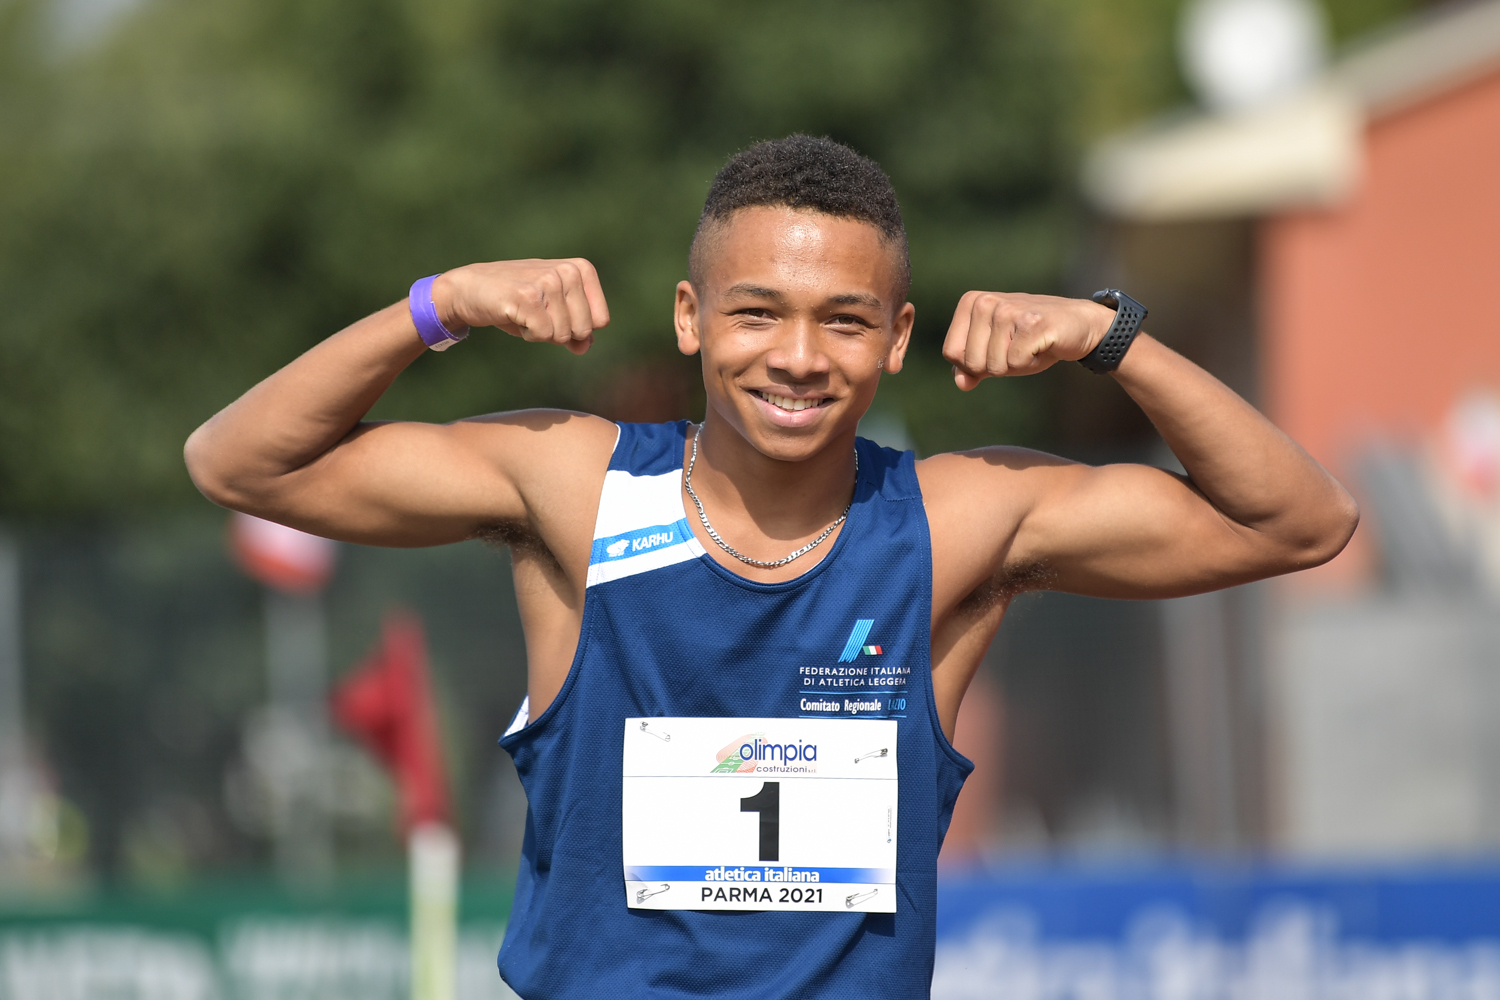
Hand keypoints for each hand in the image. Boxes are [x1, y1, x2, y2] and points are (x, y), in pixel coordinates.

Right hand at [433, 258, 609, 355]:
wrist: (471, 289)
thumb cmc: (517, 302)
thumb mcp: (554, 313)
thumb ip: (577, 329)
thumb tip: (586, 346)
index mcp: (581, 269)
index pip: (601, 320)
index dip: (577, 327)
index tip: (554, 312)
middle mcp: (567, 271)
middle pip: (584, 330)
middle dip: (559, 332)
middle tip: (536, 313)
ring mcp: (548, 281)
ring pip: (563, 334)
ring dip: (541, 332)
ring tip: (524, 312)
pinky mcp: (528, 296)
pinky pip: (543, 335)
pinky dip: (528, 334)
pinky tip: (514, 315)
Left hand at [941, 291, 1115, 389]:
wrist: (1079, 325)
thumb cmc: (1032, 339)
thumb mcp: (996, 352)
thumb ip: (971, 367)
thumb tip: (960, 383)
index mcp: (971, 302)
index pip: (952, 353)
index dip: (975, 363)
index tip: (999, 348)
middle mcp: (985, 302)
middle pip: (972, 362)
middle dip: (997, 366)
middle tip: (1018, 347)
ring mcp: (1008, 310)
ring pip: (994, 366)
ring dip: (1016, 364)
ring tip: (1031, 345)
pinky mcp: (1031, 322)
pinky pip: (1016, 363)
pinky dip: (1032, 362)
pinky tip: (1043, 345)